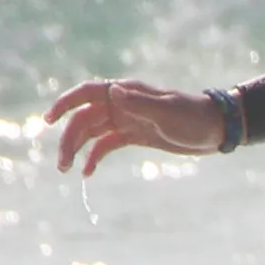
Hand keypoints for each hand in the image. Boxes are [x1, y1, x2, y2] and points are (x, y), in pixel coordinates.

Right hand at [47, 78, 223, 174]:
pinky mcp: (134, 135)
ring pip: (92, 133)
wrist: (215, 128)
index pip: (87, 93)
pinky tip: (87, 173)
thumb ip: (140, 103)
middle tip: (61, 165)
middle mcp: (122, 104)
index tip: (49, 120)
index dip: (65, 104)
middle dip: (69, 139)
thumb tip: (113, 91)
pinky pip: (107, 145)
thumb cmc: (193, 117)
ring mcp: (127, 120)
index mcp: (126, 92)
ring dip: (77, 149)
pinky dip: (95, 157)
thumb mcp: (167, 112)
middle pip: (84, 118)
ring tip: (66, 170)